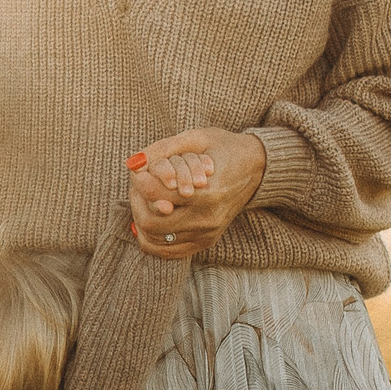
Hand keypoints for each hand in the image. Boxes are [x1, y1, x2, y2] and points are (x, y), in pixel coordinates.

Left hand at [128, 128, 265, 257]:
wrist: (256, 168)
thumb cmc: (224, 148)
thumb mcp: (197, 138)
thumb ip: (164, 149)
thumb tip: (133, 163)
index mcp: (209, 193)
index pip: (158, 195)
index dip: (140, 183)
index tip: (138, 172)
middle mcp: (208, 219)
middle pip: (152, 223)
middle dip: (137, 203)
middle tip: (138, 188)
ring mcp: (207, 234)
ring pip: (155, 240)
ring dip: (141, 220)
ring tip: (144, 200)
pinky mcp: (206, 241)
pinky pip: (168, 252)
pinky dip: (151, 238)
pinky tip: (150, 218)